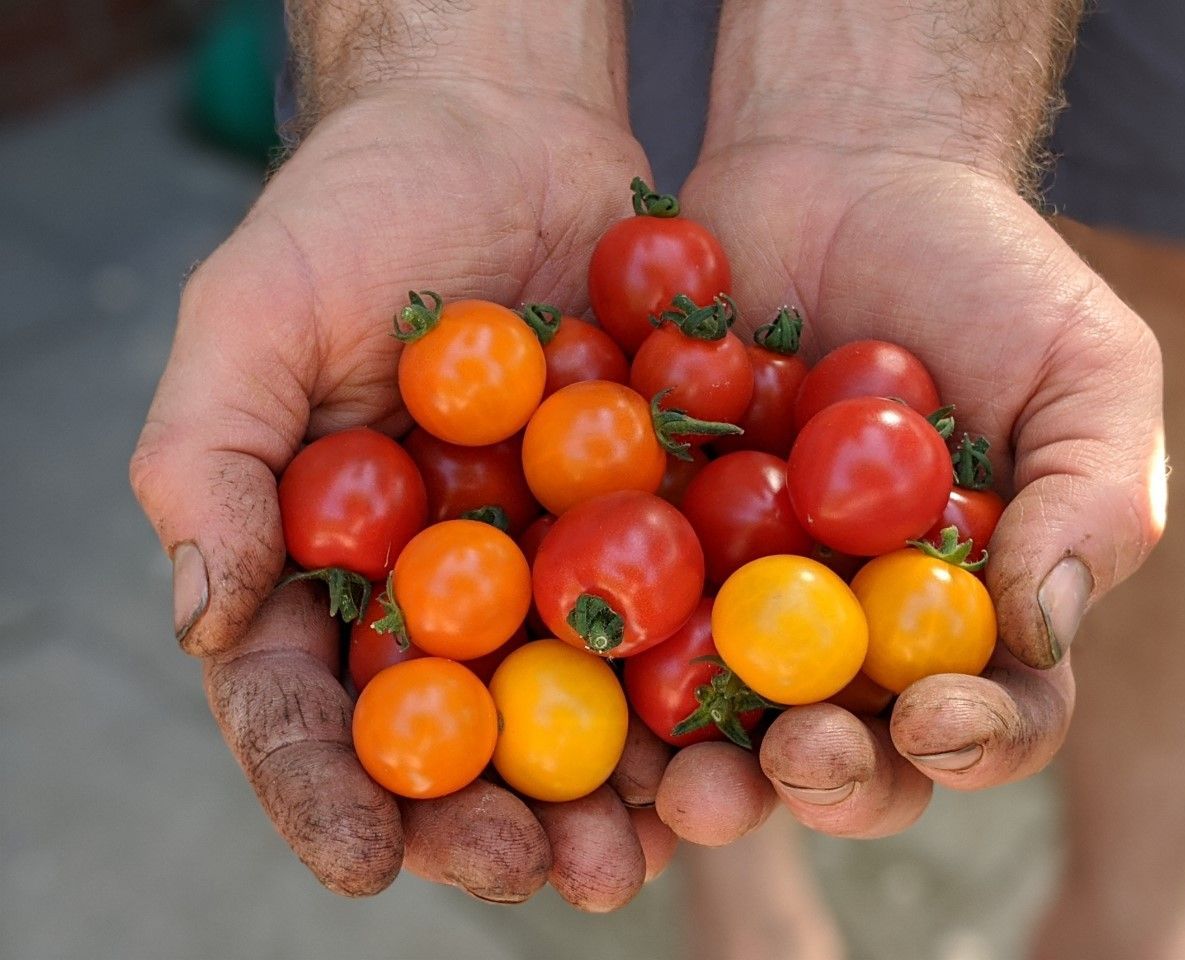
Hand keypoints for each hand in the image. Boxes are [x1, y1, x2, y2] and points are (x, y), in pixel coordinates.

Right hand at [130, 68, 677, 905]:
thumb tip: (201, 621)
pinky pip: (680, 618)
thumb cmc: (355, 211)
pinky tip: (731, 745)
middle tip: (533, 870)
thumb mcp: (254, 317)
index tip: (363, 859)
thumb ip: (211, 464)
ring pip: (575, 707)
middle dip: (487, 819)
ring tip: (639, 852)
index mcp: (327, 565)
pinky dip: (703, 686)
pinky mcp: (652, 520)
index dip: (329, 788)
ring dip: (608, 793)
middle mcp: (441, 588)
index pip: (309, 702)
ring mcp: (552, 562)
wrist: (501, 128)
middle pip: (456, 738)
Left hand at [656, 138, 1162, 840]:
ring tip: (683, 781)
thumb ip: (1093, 501)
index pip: (990, 718)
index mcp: (964, 613)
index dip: (974, 744)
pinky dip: (606, 658)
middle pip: (845, 748)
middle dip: (826, 779)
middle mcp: (849, 627)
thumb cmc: (983, 272)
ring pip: (721, 718)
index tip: (937, 717)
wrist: (840, 170)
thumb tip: (1042, 636)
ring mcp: (740, 592)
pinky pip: (618, 614)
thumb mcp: (1084, 369)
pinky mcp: (647, 541)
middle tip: (801, 756)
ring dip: (705, 769)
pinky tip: (587, 670)